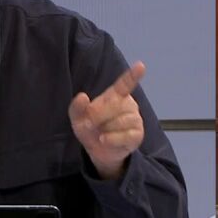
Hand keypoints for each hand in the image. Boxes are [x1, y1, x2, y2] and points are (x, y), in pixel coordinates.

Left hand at [68, 62, 145, 181]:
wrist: (99, 152)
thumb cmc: (91, 129)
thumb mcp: (78, 118)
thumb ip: (77, 107)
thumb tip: (82, 96)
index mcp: (115, 95)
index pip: (125, 84)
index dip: (133, 75)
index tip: (141, 66)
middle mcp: (128, 104)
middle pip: (114, 105)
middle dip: (97, 116)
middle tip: (89, 124)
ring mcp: (135, 119)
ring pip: (119, 122)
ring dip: (104, 130)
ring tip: (102, 134)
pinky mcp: (138, 134)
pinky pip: (124, 135)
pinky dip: (112, 139)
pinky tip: (106, 140)